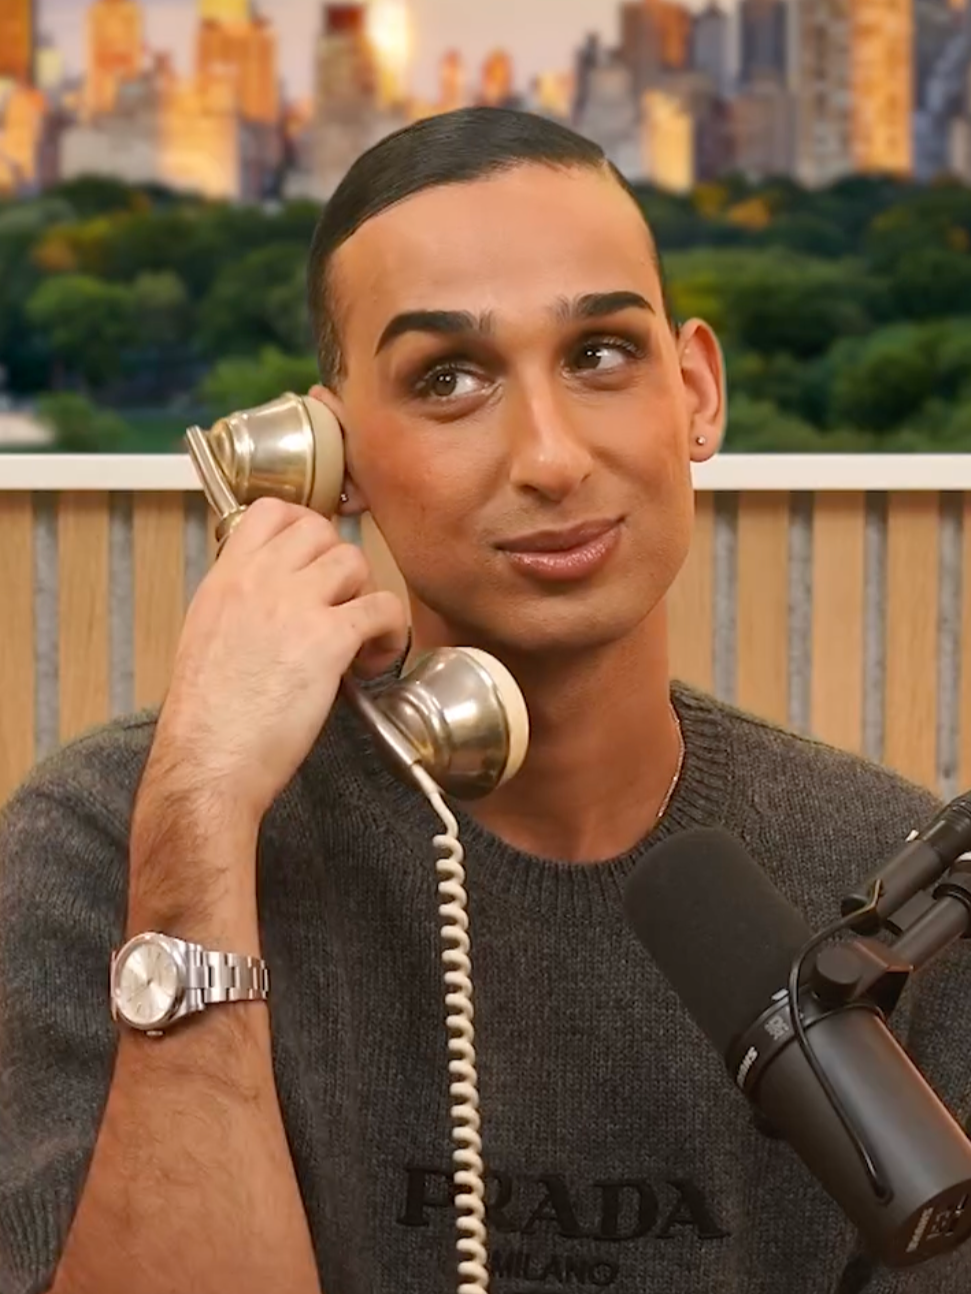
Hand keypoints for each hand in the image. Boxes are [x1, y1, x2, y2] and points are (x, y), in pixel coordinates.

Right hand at [147, 496, 407, 828]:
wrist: (207, 762)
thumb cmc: (206, 719)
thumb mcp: (206, 638)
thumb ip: (239, 606)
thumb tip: (276, 600)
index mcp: (225, 579)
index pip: (271, 511)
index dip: (303, 526)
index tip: (315, 558)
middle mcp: (259, 581)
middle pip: (320, 529)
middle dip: (338, 563)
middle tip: (339, 603)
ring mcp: (295, 606)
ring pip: (355, 560)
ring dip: (364, 595)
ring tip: (357, 637)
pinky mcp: (328, 640)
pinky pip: (384, 607)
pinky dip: (391, 631)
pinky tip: (372, 658)